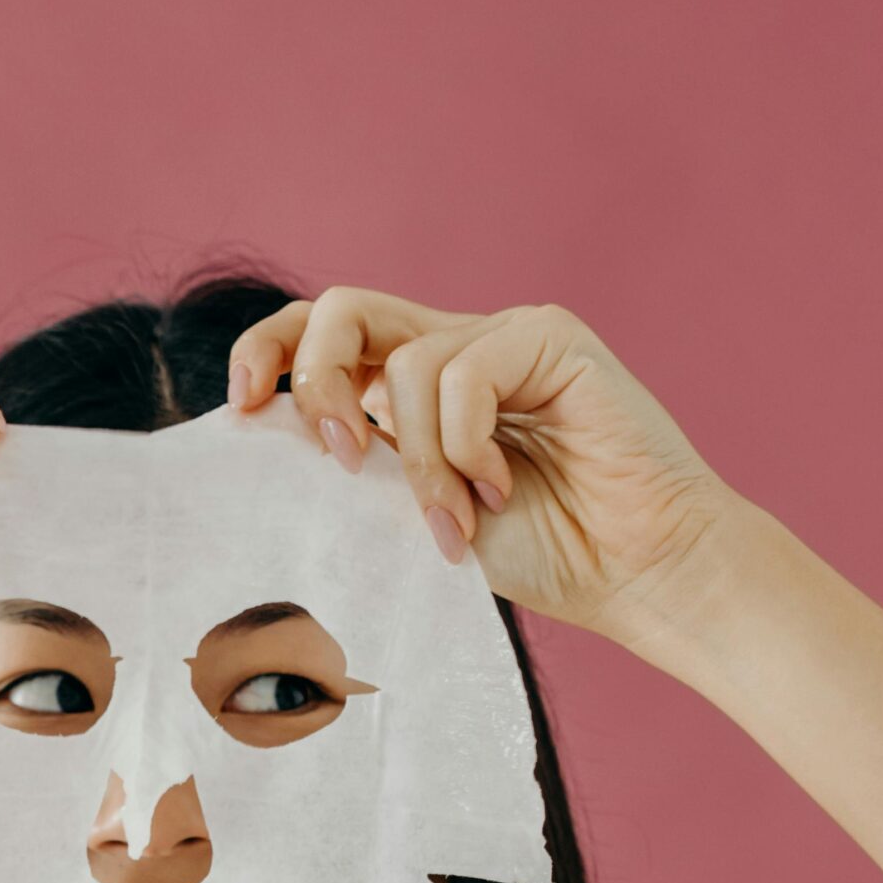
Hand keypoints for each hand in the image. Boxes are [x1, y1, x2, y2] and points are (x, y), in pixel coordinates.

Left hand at [226, 288, 739, 644]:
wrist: (639, 574)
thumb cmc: (544, 556)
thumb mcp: (419, 516)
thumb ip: (364, 469)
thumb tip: (274, 442)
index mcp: (414, 389)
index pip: (318, 333)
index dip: (267, 355)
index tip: (242, 413)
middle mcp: (454, 348)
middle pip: (338, 308)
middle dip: (315, 380)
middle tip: (342, 458)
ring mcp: (503, 337)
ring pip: (404, 364)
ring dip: (418, 461)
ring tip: (459, 521)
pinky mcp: (551, 337)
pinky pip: (462, 372)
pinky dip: (466, 446)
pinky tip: (505, 487)